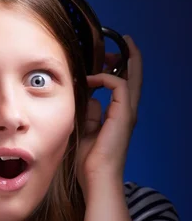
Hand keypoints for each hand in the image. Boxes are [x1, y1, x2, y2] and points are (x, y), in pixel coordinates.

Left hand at [76, 36, 141, 195]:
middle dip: (130, 58)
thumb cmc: (90, 162)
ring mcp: (127, 114)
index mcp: (118, 117)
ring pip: (132, 78)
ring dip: (125, 60)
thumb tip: (91, 99)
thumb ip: (90, 114)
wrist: (96, 178)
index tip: (108, 59)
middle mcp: (126, 113)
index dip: (119, 70)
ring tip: (118, 47)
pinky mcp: (123, 115)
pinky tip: (91, 80)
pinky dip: (105, 78)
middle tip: (125, 42)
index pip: (123, 88)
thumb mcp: (86, 131)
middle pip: (134, 78)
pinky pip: (118, 86)